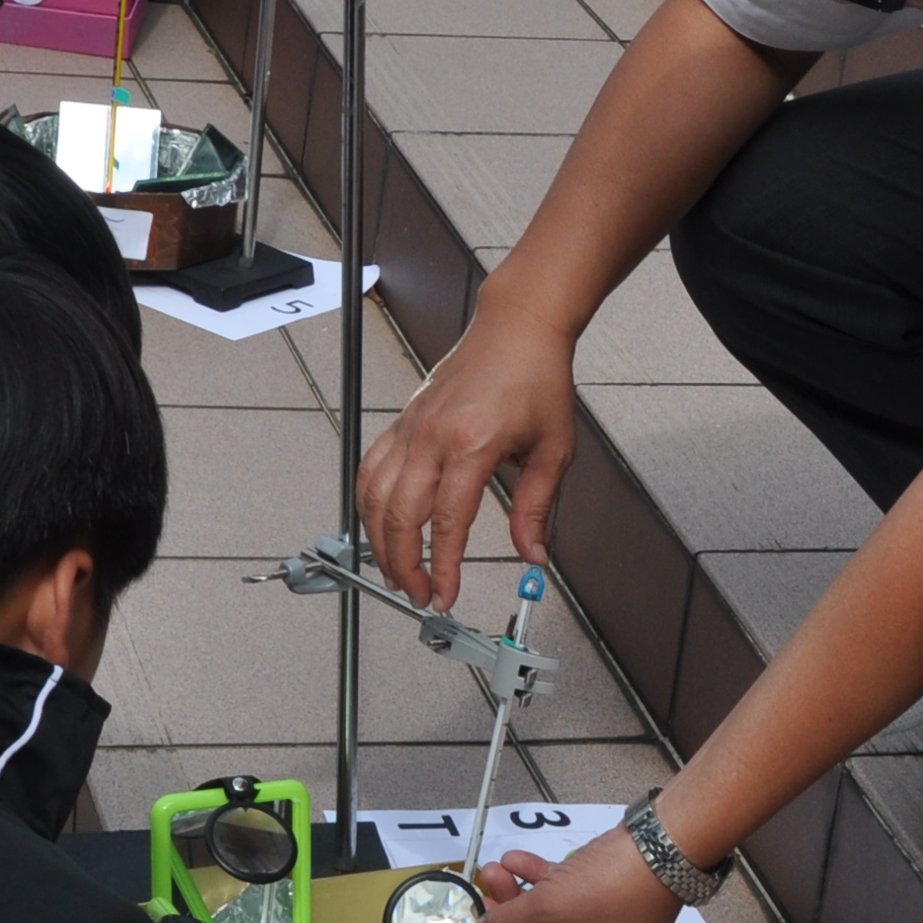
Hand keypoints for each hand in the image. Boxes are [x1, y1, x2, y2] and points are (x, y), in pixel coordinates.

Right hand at [359, 318, 576, 608]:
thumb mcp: (553, 449)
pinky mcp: (403, 421)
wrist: (516, 328)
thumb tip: (532, 553)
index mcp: (472, 443)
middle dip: (403, 565)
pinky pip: (371, 468)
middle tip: (419, 594)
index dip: (442, 567)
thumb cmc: (536, 377)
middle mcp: (433, 436)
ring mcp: (411, 427)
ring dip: (379, 541)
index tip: (445, 594)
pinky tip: (379, 525)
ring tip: (396, 571)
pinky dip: (369, 503)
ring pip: (374, 496)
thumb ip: (538, 508)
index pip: (447, 522)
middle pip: (399, 516)